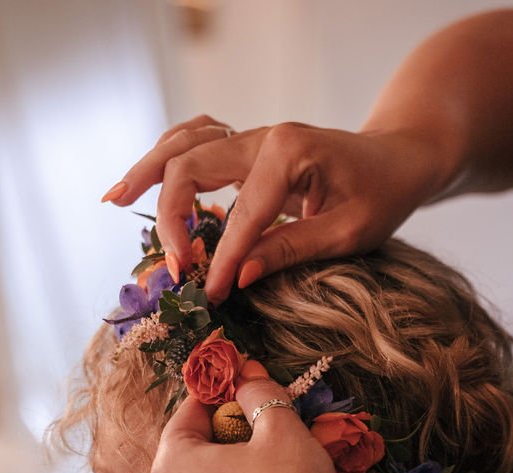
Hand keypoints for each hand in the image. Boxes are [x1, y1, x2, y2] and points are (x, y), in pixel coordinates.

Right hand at [104, 116, 445, 302]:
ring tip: (114, 200)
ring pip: (182, 144)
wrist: (399, 158)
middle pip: (190, 166)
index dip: (222, 259)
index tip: (209, 297)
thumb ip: (291, 249)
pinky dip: (164, 159)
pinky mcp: (245, 146)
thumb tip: (237, 277)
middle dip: (172, 219)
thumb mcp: (350, 231)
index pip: (241, 212)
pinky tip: (141, 181)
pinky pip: (193, 142)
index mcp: (289, 152)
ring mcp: (250, 135)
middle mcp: (262, 136)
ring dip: (147, 172)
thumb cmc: (383, 194)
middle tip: (173, 268)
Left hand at [151, 376, 349, 472]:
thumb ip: (259, 392)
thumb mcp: (281, 428)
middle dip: (234, 425)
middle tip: (272, 418)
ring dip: (242, 457)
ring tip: (282, 454)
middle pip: (197, 442)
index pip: (190, 409)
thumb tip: (246, 373)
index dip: (224, 390)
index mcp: (171, 463)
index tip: (253, 381)